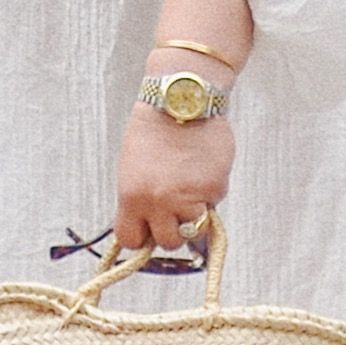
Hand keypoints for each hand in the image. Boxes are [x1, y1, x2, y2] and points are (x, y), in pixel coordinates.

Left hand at [114, 100, 234, 257]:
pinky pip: (214, 204)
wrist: (181, 102)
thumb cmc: (154, 130)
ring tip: (193, 190)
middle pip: (168, 242)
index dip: (142, 236)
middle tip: (177, 211)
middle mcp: (159, 202)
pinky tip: (203, 170)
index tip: (149, 230)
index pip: (131, 239)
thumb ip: (141, 201)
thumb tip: (153, 225)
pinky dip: (211, 193)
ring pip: (195, 230)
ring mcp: (189, 197)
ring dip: (196, 216)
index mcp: (132, 197)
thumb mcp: (134, 171)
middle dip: (174, 230)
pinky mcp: (214, 188)